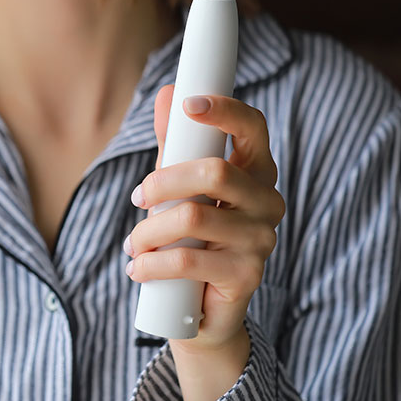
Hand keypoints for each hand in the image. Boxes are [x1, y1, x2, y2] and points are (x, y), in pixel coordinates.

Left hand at [124, 85, 284, 356]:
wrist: (201, 308)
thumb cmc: (192, 236)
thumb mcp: (180, 185)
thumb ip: (175, 142)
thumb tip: (165, 92)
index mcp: (256, 170)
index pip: (253, 127)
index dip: (224, 110)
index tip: (188, 105)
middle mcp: (267, 201)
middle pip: (215, 171)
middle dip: (163, 181)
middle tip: (137, 197)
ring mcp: (262, 239)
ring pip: (193, 218)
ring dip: (148, 230)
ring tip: (133, 244)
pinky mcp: (247, 276)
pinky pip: (188, 261)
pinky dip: (151, 263)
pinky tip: (137, 267)